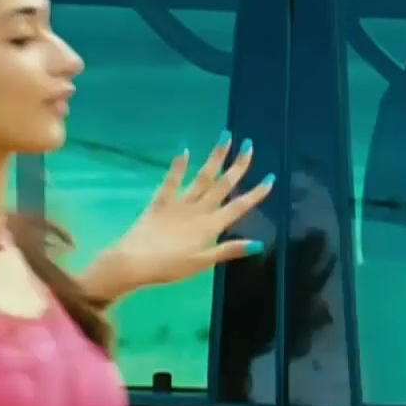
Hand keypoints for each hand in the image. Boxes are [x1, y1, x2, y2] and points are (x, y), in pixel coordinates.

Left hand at [102, 132, 275, 291]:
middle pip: (223, 185)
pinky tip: (184, 150)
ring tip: (225, 138)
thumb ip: (229, 250)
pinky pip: (171, 182)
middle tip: (249, 145)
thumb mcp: (203, 263)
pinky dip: (178, 166)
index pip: (239, 206)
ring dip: (215, 158)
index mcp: (211, 226)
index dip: (256, 193)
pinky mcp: (161, 202)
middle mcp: (199, 210)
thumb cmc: (170, 267)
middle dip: (238, 166)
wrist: (134, 262)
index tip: (270, 177)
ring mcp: (179, 203)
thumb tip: (258, 243)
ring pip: (202, 178)